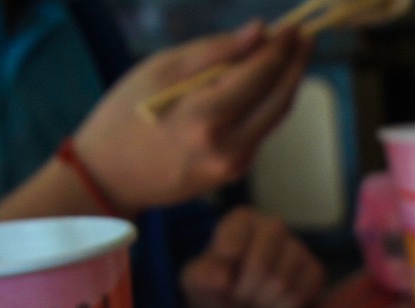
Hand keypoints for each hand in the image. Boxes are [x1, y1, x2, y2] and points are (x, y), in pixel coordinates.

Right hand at [71, 22, 311, 214]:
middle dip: (295, 65)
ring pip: (274, 119)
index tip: (293, 26)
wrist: (108, 175)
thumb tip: (259, 32)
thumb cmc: (125, 113)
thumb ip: (215, 51)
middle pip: (279, 100)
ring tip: (291, 53)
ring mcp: (234, 166)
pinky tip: (265, 83)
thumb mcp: (160, 69)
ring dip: (285, 84)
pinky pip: (259, 132)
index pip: (258, 76)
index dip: (280, 49)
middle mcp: (227, 147)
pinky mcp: (234, 174)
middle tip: (306, 36)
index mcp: (205, 117)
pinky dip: (266, 105)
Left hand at [181, 207, 326, 307]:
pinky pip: (300, 296)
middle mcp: (273, 226)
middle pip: (261, 265)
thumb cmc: (218, 284)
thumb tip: (221, 278)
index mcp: (242, 219)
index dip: (224, 271)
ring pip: (282, 283)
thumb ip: (201, 277)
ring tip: (254, 300)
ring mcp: (298, 248)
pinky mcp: (314, 271)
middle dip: (244, 291)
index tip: (220, 279)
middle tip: (237, 297)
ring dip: (262, 302)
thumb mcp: (196, 281)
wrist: (242, 302)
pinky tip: (272, 305)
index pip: (234, 242)